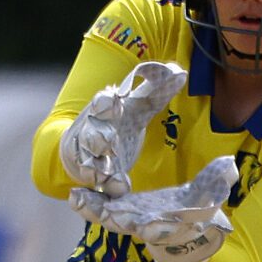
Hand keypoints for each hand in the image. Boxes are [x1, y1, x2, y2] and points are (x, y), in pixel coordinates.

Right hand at [58, 61, 188, 195]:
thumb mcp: (137, 105)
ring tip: (106, 173)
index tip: (114, 97)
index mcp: (104, 111)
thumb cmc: (116, 120)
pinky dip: (105, 186)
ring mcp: (89, 156)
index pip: (101, 103)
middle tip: (108, 141)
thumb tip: (179, 72)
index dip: (106, 101)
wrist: (82, 143)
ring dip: (97, 167)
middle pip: (93, 134)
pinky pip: (97, 183)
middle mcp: (93, 132)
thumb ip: (156, 90)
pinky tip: (116, 189)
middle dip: (99, 138)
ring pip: (90, 162)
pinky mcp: (94, 176)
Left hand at [72, 154, 238, 261]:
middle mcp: (150, 225)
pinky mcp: (119, 211)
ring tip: (78, 200)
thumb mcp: (211, 193)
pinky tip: (75, 195)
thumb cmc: (200, 206)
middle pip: (132, 226)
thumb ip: (218, 180)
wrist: (184, 220)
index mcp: (173, 222)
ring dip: (96, 212)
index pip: (167, 228)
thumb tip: (229, 165)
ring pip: (111, 219)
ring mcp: (131, 219)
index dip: (159, 230)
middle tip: (107, 216)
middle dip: (118, 221)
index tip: (148, 229)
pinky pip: (101, 210)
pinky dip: (89, 205)